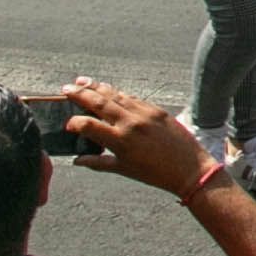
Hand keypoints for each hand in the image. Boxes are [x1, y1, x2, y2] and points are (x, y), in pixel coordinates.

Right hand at [61, 77, 214, 196]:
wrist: (189, 168)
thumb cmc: (154, 173)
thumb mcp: (123, 170)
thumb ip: (97, 163)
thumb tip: (76, 160)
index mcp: (120, 140)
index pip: (88, 125)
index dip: (74, 122)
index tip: (68, 124)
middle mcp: (131, 123)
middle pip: (100, 102)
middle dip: (81, 94)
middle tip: (66, 88)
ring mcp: (145, 113)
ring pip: (116, 95)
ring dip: (98, 87)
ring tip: (83, 82)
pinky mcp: (157, 110)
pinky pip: (133, 98)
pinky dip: (119, 94)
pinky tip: (109, 91)